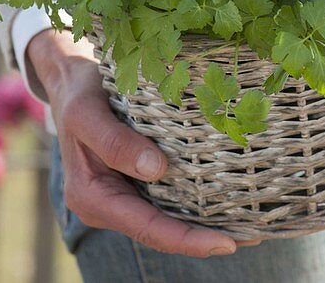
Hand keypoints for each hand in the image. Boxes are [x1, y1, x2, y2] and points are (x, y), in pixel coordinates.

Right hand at [27, 29, 243, 256]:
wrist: (71, 81)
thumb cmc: (78, 95)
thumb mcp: (87, 112)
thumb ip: (114, 141)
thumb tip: (156, 170)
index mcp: (92, 197)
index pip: (148, 228)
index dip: (188, 239)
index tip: (227, 243)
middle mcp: (108, 204)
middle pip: (162, 231)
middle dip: (206, 237)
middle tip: (254, 234)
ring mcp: (124, 193)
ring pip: (168, 217)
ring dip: (206, 223)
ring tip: (250, 224)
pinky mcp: (137, 179)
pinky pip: (169, 197)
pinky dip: (197, 201)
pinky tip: (228, 198)